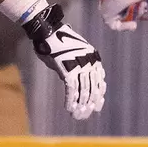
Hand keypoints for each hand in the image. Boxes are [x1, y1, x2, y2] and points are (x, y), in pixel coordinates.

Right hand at [25, 5, 106, 119]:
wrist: (47, 30)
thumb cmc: (57, 42)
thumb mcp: (73, 53)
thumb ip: (78, 67)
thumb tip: (78, 82)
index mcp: (93, 58)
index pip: (99, 81)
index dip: (99, 95)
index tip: (97, 107)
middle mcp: (89, 61)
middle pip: (93, 88)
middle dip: (90, 104)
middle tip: (86, 115)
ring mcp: (80, 65)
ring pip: (83, 90)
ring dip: (80, 105)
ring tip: (77, 116)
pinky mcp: (68, 68)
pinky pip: (72, 88)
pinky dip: (71, 100)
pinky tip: (69, 109)